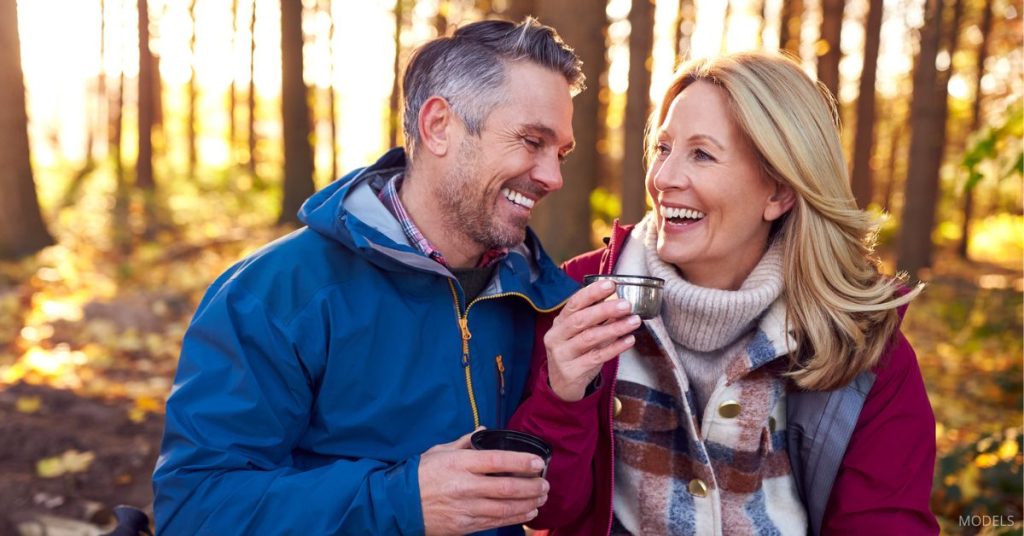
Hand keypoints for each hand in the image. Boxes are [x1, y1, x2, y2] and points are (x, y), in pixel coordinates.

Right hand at [419, 429, 548, 535]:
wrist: (398, 505)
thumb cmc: (420, 475)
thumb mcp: (439, 451)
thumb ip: (464, 442)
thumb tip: (483, 431)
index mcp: (459, 463)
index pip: (497, 460)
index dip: (521, 461)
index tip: (538, 462)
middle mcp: (465, 486)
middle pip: (506, 487)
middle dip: (531, 486)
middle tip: (545, 484)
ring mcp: (465, 508)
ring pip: (505, 508)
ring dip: (528, 503)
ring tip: (541, 498)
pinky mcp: (464, 526)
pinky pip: (495, 522)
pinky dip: (515, 518)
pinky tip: (527, 512)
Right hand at [544, 279, 638, 401]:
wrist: (561, 386)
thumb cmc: (575, 354)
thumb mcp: (580, 335)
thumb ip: (596, 321)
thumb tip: (620, 302)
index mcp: (559, 323)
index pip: (574, 303)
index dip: (592, 293)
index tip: (610, 284)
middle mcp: (556, 337)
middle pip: (581, 320)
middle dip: (605, 310)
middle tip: (626, 304)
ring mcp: (562, 355)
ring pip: (589, 338)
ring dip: (614, 328)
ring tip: (634, 321)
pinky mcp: (572, 371)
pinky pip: (596, 357)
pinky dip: (615, 348)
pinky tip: (629, 340)